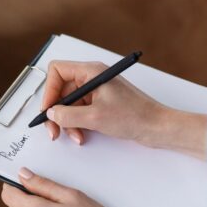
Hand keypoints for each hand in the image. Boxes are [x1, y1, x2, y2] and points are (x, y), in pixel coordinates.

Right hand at [42, 60, 166, 145]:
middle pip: (61, 90)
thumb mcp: (95, 117)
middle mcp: (92, 78)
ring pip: (69, 104)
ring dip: (67, 121)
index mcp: (91, 72)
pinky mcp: (100, 103)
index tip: (48, 109)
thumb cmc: (135, 116)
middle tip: (53, 130)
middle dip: (56, 111)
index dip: (49, 90)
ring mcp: (96, 91)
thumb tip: (51, 114)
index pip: (57, 71)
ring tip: (74, 136)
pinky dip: (77, 124)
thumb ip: (67, 115)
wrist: (157, 127)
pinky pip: (79, 111)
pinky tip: (82, 135)